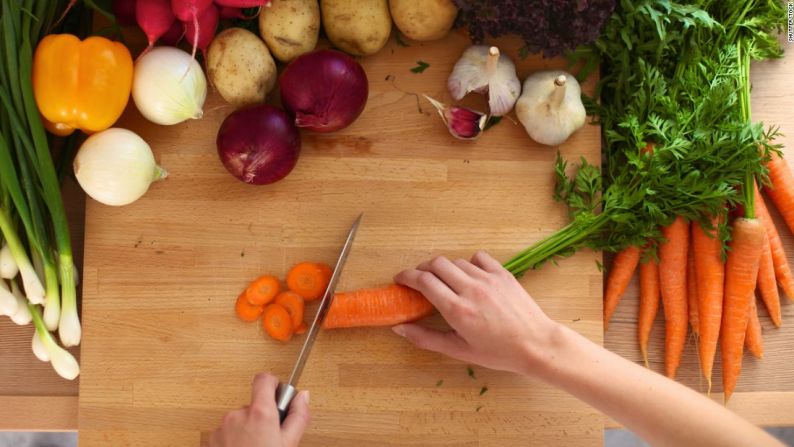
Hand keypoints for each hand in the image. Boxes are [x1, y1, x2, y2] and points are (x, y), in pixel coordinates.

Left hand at [209, 373, 309, 446]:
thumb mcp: (290, 444)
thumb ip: (298, 415)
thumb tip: (303, 396)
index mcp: (259, 413)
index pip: (264, 379)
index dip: (273, 384)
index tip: (278, 396)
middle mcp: (238, 415)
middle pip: (253, 404)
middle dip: (262, 416)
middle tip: (271, 437)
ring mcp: (222, 427)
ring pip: (240, 420)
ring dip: (247, 430)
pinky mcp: (211, 439)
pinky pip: (227, 432)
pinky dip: (235, 440)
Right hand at [393, 251, 559, 376]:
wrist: (536, 345)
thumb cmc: (497, 352)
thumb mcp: (458, 350)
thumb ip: (426, 338)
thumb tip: (399, 328)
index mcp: (457, 309)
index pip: (423, 281)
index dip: (407, 276)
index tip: (400, 279)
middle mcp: (471, 289)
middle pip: (436, 264)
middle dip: (422, 269)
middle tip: (419, 280)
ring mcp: (488, 279)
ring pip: (456, 261)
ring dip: (445, 269)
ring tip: (446, 282)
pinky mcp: (503, 273)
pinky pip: (478, 257)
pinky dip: (468, 263)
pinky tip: (469, 276)